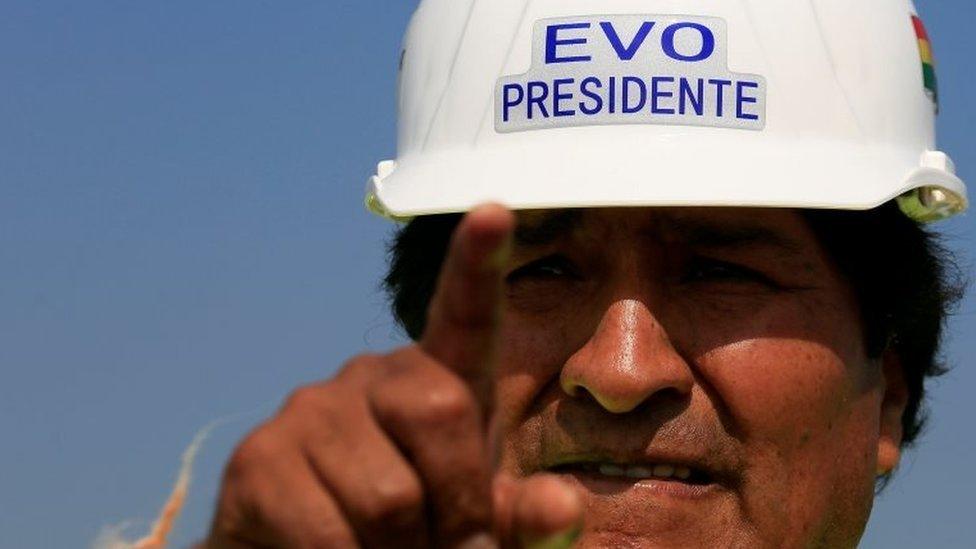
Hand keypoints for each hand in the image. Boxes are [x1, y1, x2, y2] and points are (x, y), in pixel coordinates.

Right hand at [203, 205, 581, 548]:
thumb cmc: (412, 535)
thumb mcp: (474, 525)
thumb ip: (518, 517)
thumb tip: (563, 504)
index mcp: (438, 384)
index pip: (463, 316)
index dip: (477, 266)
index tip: (496, 212)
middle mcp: (373, 378)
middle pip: (440, 411)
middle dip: (458, 508)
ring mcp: (310, 410)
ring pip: (389, 496)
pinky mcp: (259, 460)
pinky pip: (327, 534)